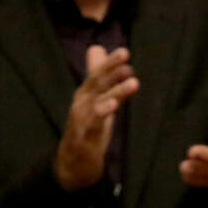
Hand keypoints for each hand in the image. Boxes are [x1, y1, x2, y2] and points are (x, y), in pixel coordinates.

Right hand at [54, 46, 139, 191]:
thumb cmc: (88, 124)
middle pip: (97, 83)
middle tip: (127, 57)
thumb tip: (96, 47)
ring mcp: (81, 118)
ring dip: (116, 91)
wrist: (73, 160)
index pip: (98, 74)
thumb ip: (99, 74)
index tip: (125, 51)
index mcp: (87, 92)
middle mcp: (82, 101)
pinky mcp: (84, 135)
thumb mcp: (96, 97)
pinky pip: (94, 122)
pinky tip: (113, 105)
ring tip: (133, 82)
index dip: (110, 62)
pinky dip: (102, 112)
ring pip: (99, 101)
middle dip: (111, 69)